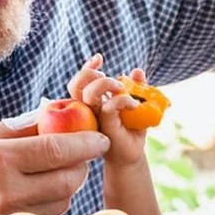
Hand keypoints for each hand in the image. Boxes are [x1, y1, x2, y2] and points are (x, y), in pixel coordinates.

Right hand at [0, 120, 109, 214]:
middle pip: (67, 178)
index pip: (57, 150)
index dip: (85, 142)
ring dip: (70, 182)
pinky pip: (48, 214)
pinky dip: (55, 199)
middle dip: (82, 163)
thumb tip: (54, 114)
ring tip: (60, 166)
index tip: (100, 137)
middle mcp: (6, 191)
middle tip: (83, 150)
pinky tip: (44, 187)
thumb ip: (18, 128)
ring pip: (62, 199)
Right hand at [68, 54, 148, 168]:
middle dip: (91, 74)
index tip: (99, 58)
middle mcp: (88, 109)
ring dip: (106, 85)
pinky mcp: (104, 126)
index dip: (87, 66)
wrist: (131, 156)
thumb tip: (137, 71)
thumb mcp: (136, 105)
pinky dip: (122, 100)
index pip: (82, 80)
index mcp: (93, 101)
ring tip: (121, 89)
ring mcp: (94, 118)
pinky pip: (108, 107)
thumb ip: (136, 87)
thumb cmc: (130, 131)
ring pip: (88, 94)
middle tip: (114, 81)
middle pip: (78, 84)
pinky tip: (134, 105)